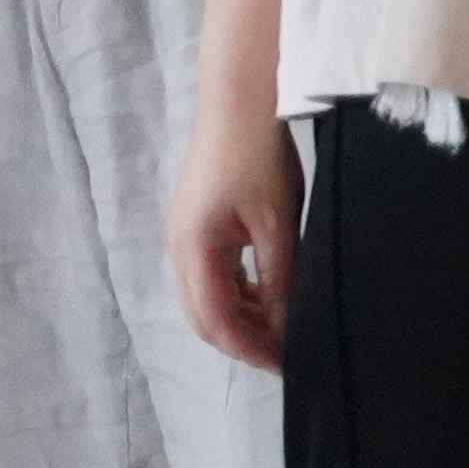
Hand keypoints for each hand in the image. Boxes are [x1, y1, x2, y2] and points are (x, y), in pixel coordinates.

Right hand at [166, 96, 304, 372]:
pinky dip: (236, 296)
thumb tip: (286, 329)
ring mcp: (182, 236)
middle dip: (243, 342)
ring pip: (205, 299)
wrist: (237, 101)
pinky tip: (267, 293)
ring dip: (240, 320)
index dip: (252, 351)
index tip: (290, 366)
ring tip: (283, 327)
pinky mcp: (193, 226)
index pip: (218, 323)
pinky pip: (209, 277)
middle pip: (203, 319)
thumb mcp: (278, 225)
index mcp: (194, 251)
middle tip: (288, 354)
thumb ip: (279, 281)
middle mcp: (178, 249)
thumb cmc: (258, 158)